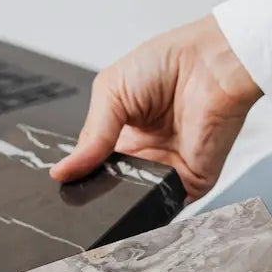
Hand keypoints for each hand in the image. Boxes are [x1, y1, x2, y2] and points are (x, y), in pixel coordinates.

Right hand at [52, 16, 262, 199]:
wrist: (210, 63)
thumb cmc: (166, 63)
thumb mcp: (110, 92)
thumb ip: (89, 137)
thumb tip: (61, 171)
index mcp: (121, 134)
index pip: (93, 166)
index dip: (78, 176)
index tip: (63, 185)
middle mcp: (144, 155)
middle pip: (112, 189)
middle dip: (97, 195)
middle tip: (79, 197)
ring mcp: (167, 170)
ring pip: (136, 202)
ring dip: (121, 204)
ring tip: (106, 197)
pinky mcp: (191, 182)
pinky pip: (167, 205)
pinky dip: (151, 209)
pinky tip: (134, 200)